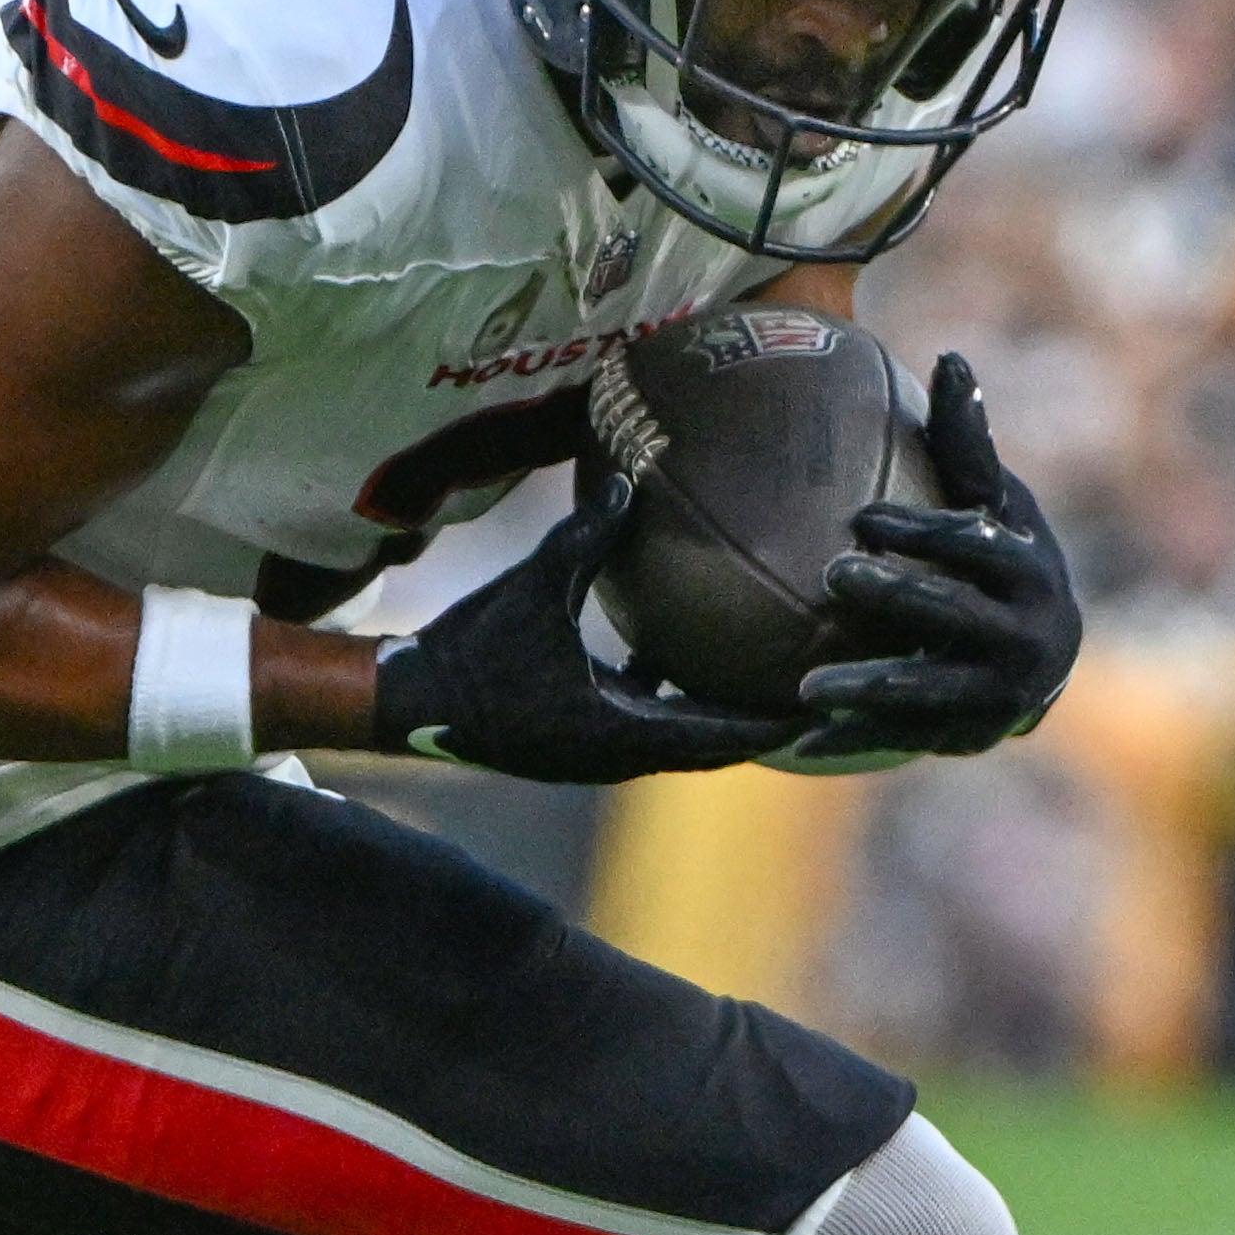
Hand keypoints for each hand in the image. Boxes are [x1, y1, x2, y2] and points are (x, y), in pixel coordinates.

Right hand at [367, 480, 807, 784]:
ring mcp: (598, 755)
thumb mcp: (532, 586)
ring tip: (770, 684)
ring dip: (723, 720)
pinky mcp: (580, 743)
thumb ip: (585, 537)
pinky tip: (687, 663)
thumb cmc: (471, 649)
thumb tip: (629, 480)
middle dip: (764, 725)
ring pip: (683, 743)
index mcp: (617, 730)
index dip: (773, 725)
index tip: (822, 708)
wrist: (412, 700)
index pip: (717, 738)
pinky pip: (649, 729)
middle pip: (714, 748)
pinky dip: (678, 706)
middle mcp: (617, 754)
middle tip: (818, 694)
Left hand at [798, 353, 1081, 761]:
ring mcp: (1000, 692)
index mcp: (1028, 567)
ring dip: (869, 686)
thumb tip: (951, 358)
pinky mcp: (970, 733)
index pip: (978, 545)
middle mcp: (1026, 634)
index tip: (861, 519)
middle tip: (833, 575)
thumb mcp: (995, 504)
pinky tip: (800, 738)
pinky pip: (906, 736)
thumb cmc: (1003, 559)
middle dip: (898, 597)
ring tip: (807, 685)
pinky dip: (855, 736)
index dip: (925, 531)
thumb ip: (968, 445)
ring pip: (929, 689)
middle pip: (955, 615)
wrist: (1040, 659)